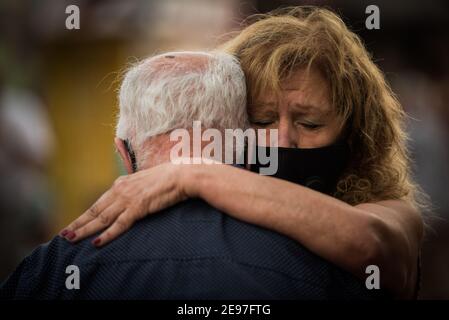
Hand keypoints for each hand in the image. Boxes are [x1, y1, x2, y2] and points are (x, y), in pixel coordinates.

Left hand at [59, 162, 189, 246]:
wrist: (182, 175)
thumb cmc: (168, 178)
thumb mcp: (145, 181)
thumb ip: (135, 189)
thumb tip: (132, 197)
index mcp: (122, 183)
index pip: (99, 202)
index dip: (86, 215)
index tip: (75, 223)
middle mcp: (121, 190)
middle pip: (95, 210)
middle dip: (78, 223)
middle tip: (64, 235)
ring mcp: (128, 198)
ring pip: (102, 218)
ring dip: (85, 229)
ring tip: (71, 239)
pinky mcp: (138, 207)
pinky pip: (120, 224)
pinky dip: (107, 234)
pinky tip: (97, 242)